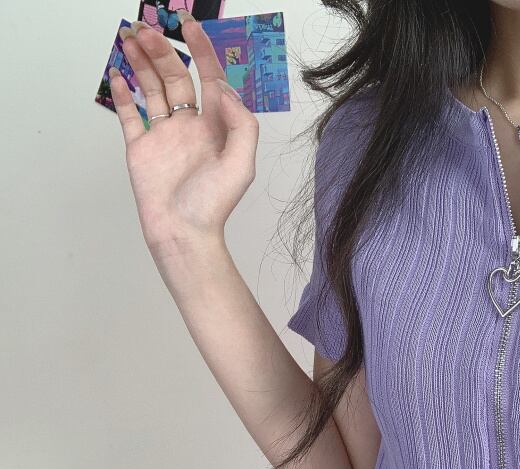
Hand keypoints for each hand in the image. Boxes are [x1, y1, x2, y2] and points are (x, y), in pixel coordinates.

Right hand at [110, 15, 258, 258]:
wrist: (183, 233)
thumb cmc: (213, 205)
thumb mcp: (241, 164)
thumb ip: (241, 124)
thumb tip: (224, 90)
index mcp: (216, 127)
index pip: (210, 79)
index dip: (202, 51)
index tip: (189, 25)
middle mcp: (191, 127)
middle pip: (176, 77)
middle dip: (163, 50)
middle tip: (146, 29)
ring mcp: (165, 136)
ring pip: (152, 89)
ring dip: (142, 63)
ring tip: (129, 38)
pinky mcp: (141, 148)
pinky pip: (131, 115)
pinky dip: (123, 94)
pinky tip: (118, 73)